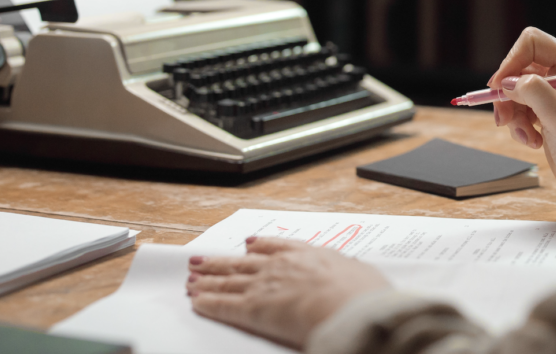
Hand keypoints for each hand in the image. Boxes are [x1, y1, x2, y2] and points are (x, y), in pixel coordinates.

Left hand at [187, 237, 388, 348]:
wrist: (351, 308)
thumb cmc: (364, 295)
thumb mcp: (363, 276)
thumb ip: (351, 275)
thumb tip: (358, 277)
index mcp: (309, 255)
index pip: (278, 247)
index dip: (260, 247)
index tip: (249, 245)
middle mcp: (283, 266)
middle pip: (244, 263)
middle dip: (221, 262)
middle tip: (203, 259)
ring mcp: (266, 285)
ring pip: (229, 281)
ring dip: (208, 280)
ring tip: (192, 278)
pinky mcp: (254, 309)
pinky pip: (224, 304)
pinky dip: (208, 302)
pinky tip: (196, 301)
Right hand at [489, 28, 555, 208]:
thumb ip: (535, 94)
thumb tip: (507, 83)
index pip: (531, 43)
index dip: (511, 61)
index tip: (497, 87)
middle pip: (517, 67)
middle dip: (508, 96)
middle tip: (506, 119)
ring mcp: (551, 89)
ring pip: (512, 89)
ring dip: (513, 115)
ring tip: (528, 136)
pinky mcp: (541, 106)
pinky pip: (516, 106)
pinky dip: (517, 124)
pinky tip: (533, 140)